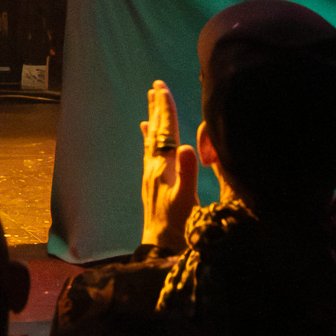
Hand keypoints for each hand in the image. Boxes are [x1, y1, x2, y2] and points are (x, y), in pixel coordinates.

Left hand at [140, 79, 198, 251]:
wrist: (161, 249)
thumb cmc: (179, 227)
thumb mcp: (187, 201)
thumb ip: (188, 174)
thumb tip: (189, 146)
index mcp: (165, 167)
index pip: (166, 132)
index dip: (166, 110)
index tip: (163, 88)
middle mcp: (155, 167)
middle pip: (156, 130)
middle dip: (158, 108)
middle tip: (155, 86)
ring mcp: (152, 174)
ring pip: (152, 139)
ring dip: (153, 118)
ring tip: (151, 101)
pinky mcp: (152, 183)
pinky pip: (149, 152)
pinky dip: (149, 138)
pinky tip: (146, 134)